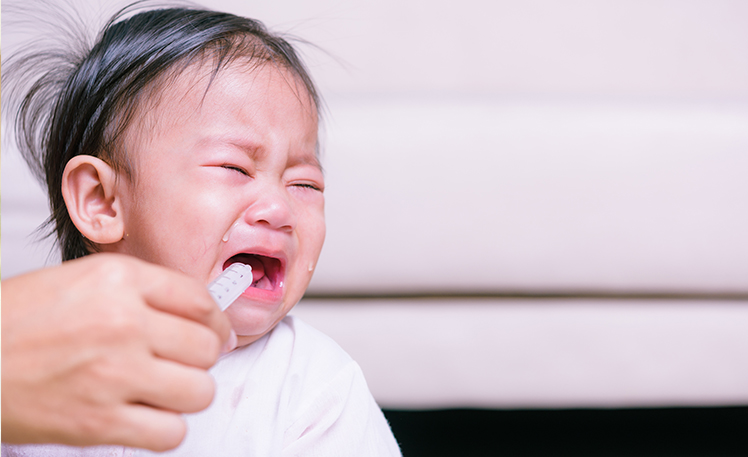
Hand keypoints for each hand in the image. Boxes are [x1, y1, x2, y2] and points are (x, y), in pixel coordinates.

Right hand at [1, 253, 234, 450]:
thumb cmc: (16, 323)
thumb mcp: (81, 282)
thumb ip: (140, 292)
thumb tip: (196, 314)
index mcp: (119, 280)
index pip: (200, 300)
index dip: (216, 321)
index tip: (216, 333)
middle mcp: (123, 322)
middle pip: (206, 347)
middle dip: (201, 358)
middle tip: (183, 362)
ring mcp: (114, 373)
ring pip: (199, 391)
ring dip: (186, 393)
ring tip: (163, 389)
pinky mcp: (100, 421)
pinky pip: (171, 432)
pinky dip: (165, 428)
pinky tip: (145, 415)